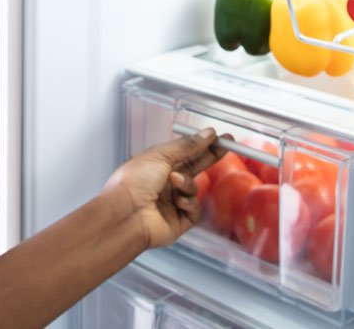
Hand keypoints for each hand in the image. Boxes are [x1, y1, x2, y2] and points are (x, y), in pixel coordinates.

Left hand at [100, 129, 224, 250]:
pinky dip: (188, 203)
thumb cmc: (134, 181)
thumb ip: (187, 146)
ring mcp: (172, 202)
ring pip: (194, 188)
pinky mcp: (179, 220)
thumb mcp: (160, 155)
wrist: (125, 214)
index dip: (202, 145)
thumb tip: (207, 134)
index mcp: (156, 165)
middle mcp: (164, 183)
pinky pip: (194, 208)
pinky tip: (178, 202)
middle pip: (194, 168)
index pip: (185, 152)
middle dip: (210, 157)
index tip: (219, 137)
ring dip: (187, 184)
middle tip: (228, 146)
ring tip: (175, 182)